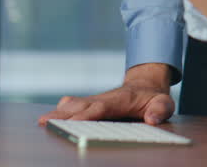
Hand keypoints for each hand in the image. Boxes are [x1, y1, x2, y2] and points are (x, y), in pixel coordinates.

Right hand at [37, 73, 174, 125]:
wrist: (146, 84)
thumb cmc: (153, 97)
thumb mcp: (164, 103)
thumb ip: (160, 110)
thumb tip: (152, 119)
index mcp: (120, 100)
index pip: (101, 107)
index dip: (86, 114)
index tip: (73, 121)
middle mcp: (104, 98)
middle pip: (80, 105)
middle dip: (63, 114)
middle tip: (45, 122)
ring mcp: (96, 100)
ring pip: (73, 104)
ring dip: (58, 113)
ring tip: (42, 122)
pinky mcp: (90, 103)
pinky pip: (73, 105)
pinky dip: (60, 110)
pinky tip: (50, 118)